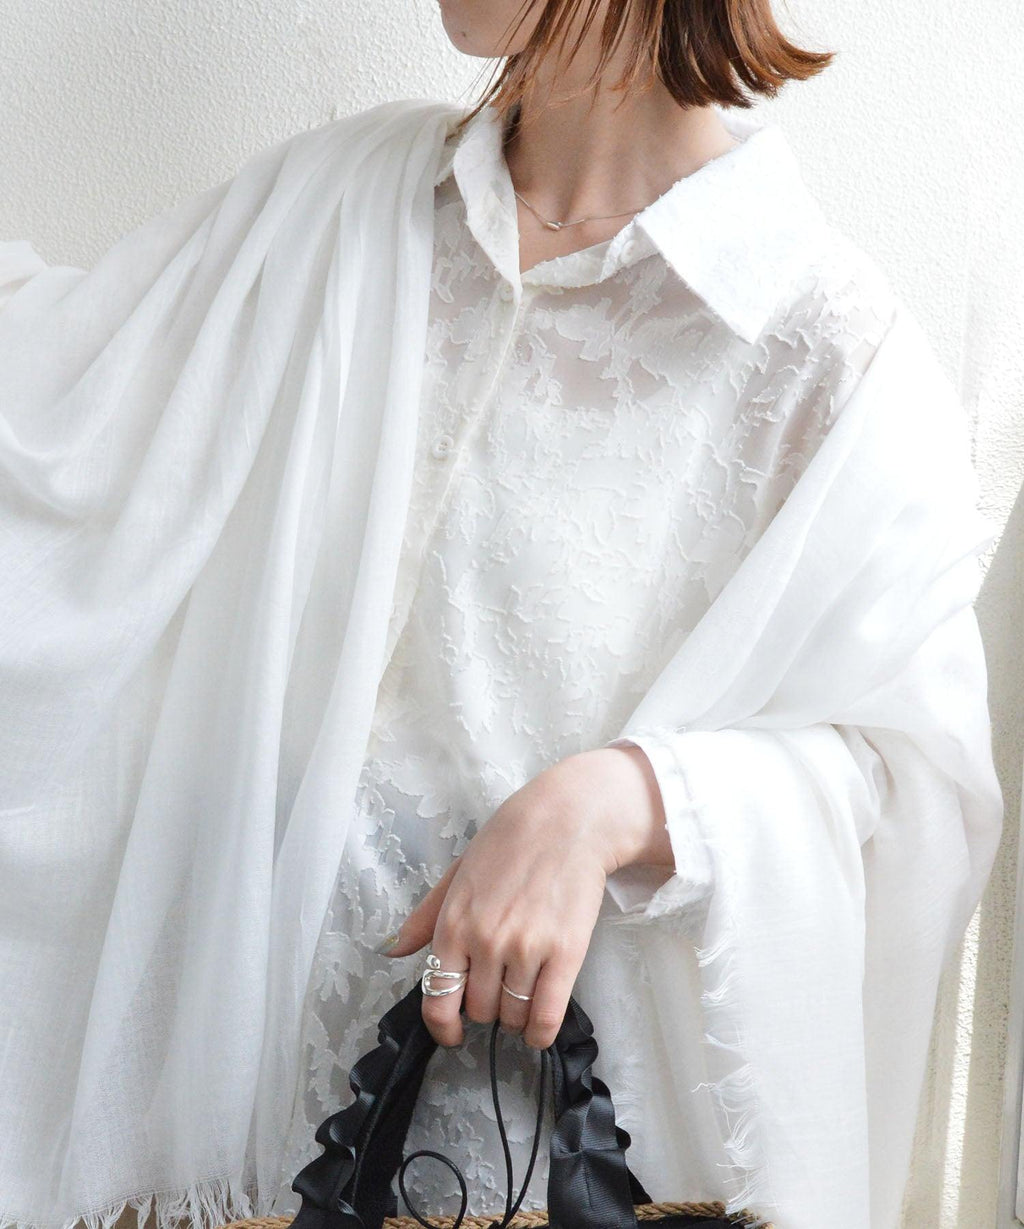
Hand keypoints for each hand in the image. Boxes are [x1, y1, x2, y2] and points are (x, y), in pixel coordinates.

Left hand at [379, 745, 671, 1049]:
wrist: (564, 820)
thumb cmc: (509, 842)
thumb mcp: (457, 875)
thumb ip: (425, 918)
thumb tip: (392, 950)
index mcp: (453, 924)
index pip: (436, 999)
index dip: (442, 1027)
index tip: (451, 1034)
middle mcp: (485, 942)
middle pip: (478, 1011)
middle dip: (485, 1008)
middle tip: (497, 989)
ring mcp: (526, 950)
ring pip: (512, 1016)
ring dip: (514, 1016)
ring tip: (521, 994)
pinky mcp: (565, 954)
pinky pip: (546, 1016)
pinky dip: (540, 1031)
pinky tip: (538, 1027)